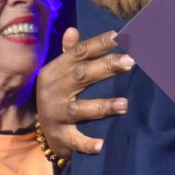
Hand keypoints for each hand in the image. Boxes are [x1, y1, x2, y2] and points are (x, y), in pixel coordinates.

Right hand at [36, 28, 134, 157]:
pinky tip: (102, 145)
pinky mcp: (60, 136)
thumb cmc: (60, 95)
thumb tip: (72, 29)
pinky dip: (87, 143)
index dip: (99, 44)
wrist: (44, 132)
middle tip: (131, 61)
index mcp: (54, 71)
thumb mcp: (60, 73)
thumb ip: (69, 52)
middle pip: (81, 76)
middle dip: (106, 67)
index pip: (78, 53)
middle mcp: (53, 90)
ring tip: (125, 104)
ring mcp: (55, 114)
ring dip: (102, 106)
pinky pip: (74, 139)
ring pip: (79, 108)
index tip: (120, 36)